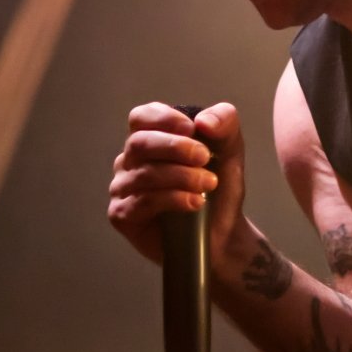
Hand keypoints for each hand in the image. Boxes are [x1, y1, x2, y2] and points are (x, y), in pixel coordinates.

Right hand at [108, 102, 245, 264]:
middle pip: (140, 143)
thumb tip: (203, 121)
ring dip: (181, 176)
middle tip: (205, 158)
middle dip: (175, 147)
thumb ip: (224, 123)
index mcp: (151, 138)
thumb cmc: (220, 189)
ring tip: (208, 185)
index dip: (164, 119)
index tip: (192, 128)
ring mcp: (123, 187)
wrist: (224, 234)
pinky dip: (172, 199)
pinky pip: (142, 201)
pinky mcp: (122, 214)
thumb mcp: (230, 150)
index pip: (142, 117)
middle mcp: (131, 160)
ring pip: (144, 174)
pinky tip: (195, 203)